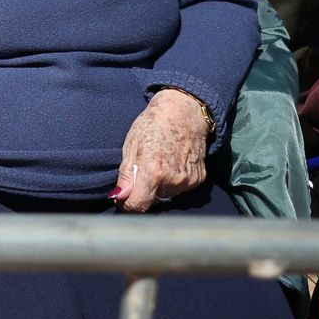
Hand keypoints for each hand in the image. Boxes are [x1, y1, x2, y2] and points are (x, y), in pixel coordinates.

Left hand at [112, 90, 209, 211]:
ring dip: (159, 187)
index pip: (138, 206)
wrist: (183, 112)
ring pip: (167, 195)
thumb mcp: (130, 147)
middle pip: (152, 202)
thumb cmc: (152, 125)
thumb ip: (125, 176)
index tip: (123, 198)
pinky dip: (174, 181)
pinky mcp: (199, 178)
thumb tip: (120, 198)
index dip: (128, 204)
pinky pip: (180, 188)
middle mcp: (173, 180)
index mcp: (153, 173)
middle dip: (144, 192)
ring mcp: (188, 180)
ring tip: (158, 162)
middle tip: (142, 171)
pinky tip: (172, 162)